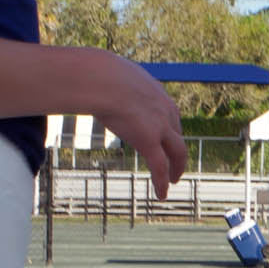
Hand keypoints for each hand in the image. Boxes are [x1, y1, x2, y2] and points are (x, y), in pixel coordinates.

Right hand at [93, 55, 186, 199]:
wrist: (100, 79)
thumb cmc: (97, 73)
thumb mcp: (111, 75)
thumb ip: (109, 83)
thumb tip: (91, 81)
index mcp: (156, 93)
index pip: (169, 114)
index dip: (168, 129)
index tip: (165, 137)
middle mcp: (164, 110)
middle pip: (177, 134)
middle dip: (177, 150)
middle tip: (175, 162)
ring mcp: (159, 126)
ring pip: (177, 152)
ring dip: (177, 168)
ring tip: (173, 180)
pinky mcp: (149, 142)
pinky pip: (160, 167)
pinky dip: (162, 182)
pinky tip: (161, 194)